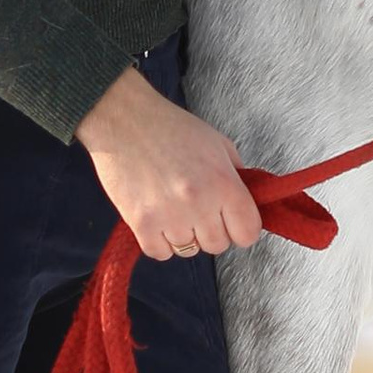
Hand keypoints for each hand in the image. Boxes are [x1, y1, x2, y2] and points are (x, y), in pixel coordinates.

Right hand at [76, 67, 264, 258]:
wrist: (124, 119)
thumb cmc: (169, 127)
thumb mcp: (217, 142)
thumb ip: (236, 175)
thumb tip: (246, 200)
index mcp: (223, 183)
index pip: (248, 234)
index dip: (242, 229)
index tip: (233, 222)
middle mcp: (199, 204)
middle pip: (218, 246)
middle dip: (212, 230)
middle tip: (198, 209)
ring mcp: (169, 216)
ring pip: (189, 251)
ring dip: (185, 235)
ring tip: (173, 208)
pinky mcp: (141, 224)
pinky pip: (160, 253)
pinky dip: (160, 242)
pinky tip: (157, 219)